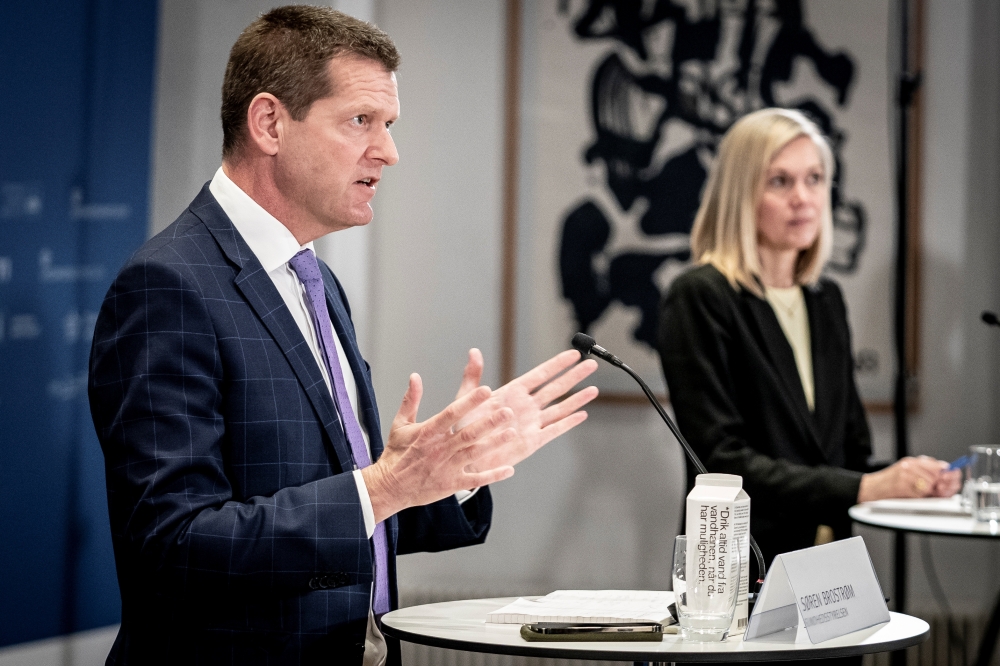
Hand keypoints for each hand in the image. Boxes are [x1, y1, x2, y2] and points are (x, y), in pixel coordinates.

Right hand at [362, 373, 517, 522]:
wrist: (389, 488)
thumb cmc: (396, 454)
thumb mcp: (400, 425)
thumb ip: (410, 400)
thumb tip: (415, 376)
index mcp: (428, 432)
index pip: (452, 414)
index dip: (470, 402)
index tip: (487, 390)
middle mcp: (440, 449)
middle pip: (468, 433)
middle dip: (489, 422)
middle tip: (508, 412)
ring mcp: (447, 468)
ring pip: (474, 454)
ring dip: (494, 444)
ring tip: (512, 433)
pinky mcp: (451, 484)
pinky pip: (475, 480)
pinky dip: (492, 476)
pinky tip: (509, 470)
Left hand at [454, 348, 598, 472]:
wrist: (461, 456)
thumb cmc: (461, 428)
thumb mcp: (465, 398)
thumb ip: (473, 376)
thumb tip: (474, 352)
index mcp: (511, 393)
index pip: (540, 374)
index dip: (558, 364)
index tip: (574, 353)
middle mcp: (525, 406)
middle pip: (556, 388)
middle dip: (574, 376)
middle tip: (592, 364)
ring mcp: (530, 424)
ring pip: (560, 408)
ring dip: (577, 399)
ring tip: (594, 389)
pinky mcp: (532, 442)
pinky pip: (554, 430)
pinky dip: (568, 423)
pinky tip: (582, 415)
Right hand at [857, 455, 956, 501]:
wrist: (869, 489)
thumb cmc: (887, 485)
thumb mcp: (907, 475)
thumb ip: (925, 475)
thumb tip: (946, 480)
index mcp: (912, 462)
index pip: (938, 465)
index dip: (949, 473)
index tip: (954, 479)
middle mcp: (909, 465)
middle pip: (937, 475)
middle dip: (940, 485)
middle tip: (937, 491)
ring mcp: (905, 474)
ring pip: (929, 484)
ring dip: (927, 492)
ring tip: (916, 493)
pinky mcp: (902, 484)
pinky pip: (919, 492)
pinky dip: (918, 496)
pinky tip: (910, 495)